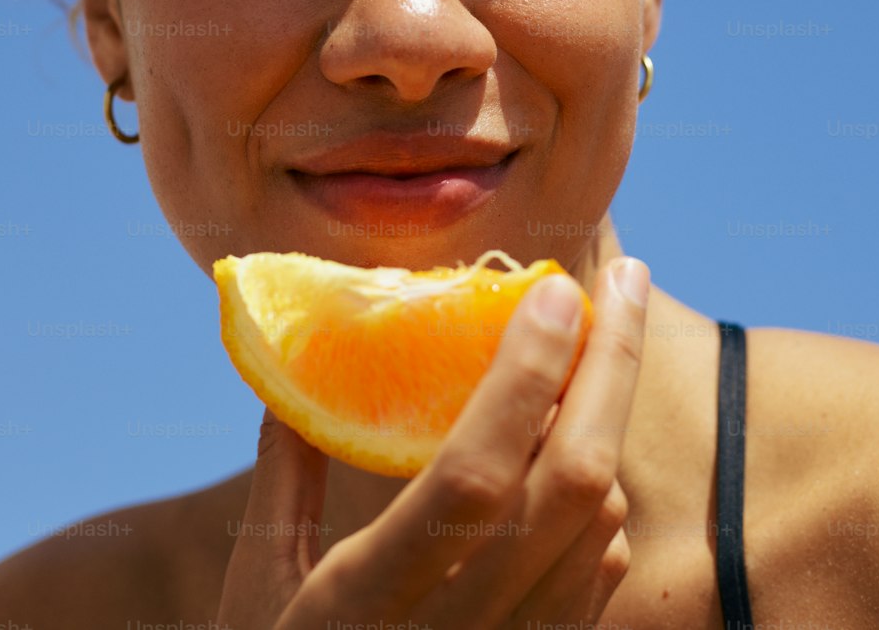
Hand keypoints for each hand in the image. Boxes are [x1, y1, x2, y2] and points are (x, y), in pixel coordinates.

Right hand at [217, 254, 650, 628]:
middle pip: (572, 486)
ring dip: (610, 422)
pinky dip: (604, 496)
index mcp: (369, 602)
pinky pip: (600, 576)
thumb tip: (296, 371)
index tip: (557, 289)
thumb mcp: (252, 589)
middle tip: (627, 281)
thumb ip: (282, 479)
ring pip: (601, 526)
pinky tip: (586, 450)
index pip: (474, 474)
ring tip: (602, 343)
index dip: (525, 378)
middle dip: (612, 368)